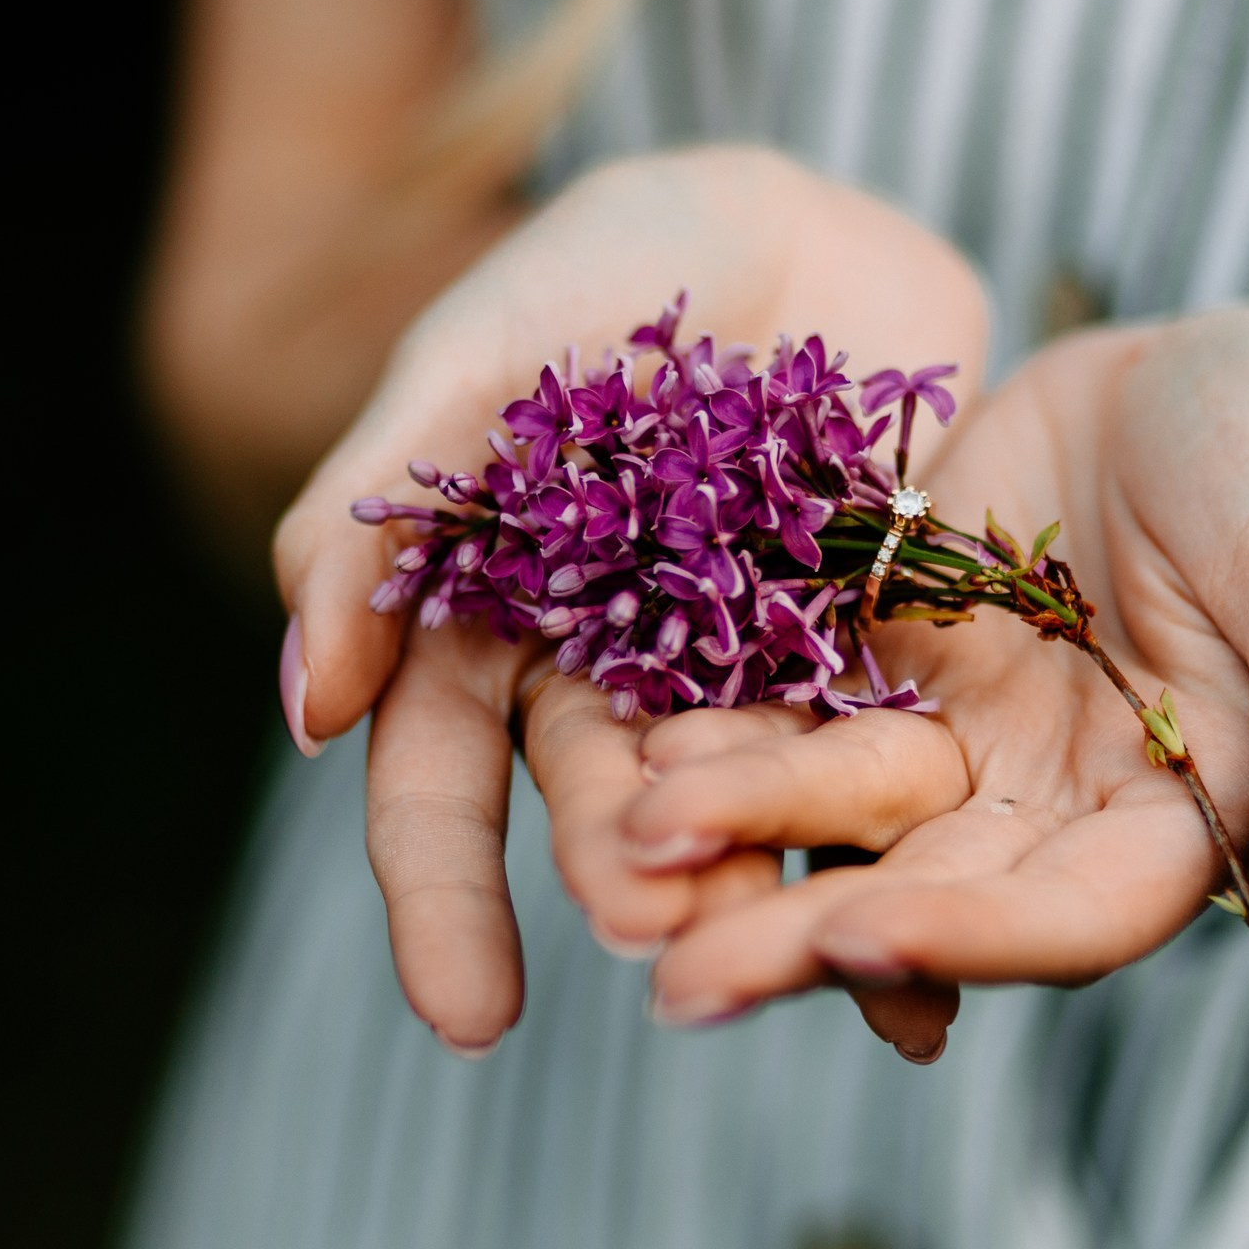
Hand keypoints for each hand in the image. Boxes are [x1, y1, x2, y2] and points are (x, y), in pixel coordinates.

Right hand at [273, 146, 988, 1050]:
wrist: (795, 230)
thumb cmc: (598, 278)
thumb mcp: (472, 361)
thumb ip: (377, 511)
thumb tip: (309, 708)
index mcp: (484, 640)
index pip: (438, 798)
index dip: (445, 907)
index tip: (468, 1018)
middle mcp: (605, 691)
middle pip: (605, 816)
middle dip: (630, 879)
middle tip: (661, 928)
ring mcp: (742, 687)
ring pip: (746, 817)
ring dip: (767, 894)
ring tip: (799, 956)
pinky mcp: (869, 666)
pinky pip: (880, 779)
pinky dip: (905, 864)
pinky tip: (938, 978)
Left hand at [616, 310, 1248, 1054]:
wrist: (1195, 380)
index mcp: (1162, 829)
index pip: (1065, 918)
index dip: (967, 938)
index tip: (857, 934)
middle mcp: (1038, 813)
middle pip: (918, 895)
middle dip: (797, 937)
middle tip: (678, 985)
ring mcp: (948, 742)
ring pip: (829, 810)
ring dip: (731, 837)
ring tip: (621, 852)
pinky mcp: (873, 663)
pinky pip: (784, 704)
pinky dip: (713, 728)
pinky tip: (621, 744)